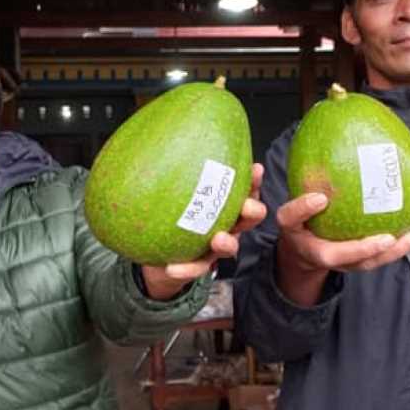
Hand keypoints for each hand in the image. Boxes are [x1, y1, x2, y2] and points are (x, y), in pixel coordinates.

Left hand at [142, 164, 267, 299]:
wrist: (154, 254)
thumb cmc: (166, 213)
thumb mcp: (169, 190)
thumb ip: (172, 170)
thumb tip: (155, 140)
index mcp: (223, 204)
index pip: (243, 189)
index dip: (253, 181)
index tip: (255, 169)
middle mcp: (224, 224)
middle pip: (247, 218)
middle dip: (252, 211)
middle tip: (247, 207)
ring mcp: (213, 247)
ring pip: (229, 246)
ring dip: (227, 242)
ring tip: (219, 239)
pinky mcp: (197, 266)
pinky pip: (195, 268)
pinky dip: (186, 269)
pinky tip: (172, 267)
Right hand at [275, 192, 409, 305]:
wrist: (302, 252)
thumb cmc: (299, 228)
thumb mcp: (291, 214)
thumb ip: (301, 204)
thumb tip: (320, 188)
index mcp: (305, 242)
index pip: (295, 219)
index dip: (308, 212)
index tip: (320, 198)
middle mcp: (326, 257)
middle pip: (347, 258)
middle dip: (366, 250)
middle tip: (387, 239)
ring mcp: (345, 262)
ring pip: (369, 262)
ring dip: (393, 252)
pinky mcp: (359, 262)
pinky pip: (380, 256)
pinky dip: (398, 246)